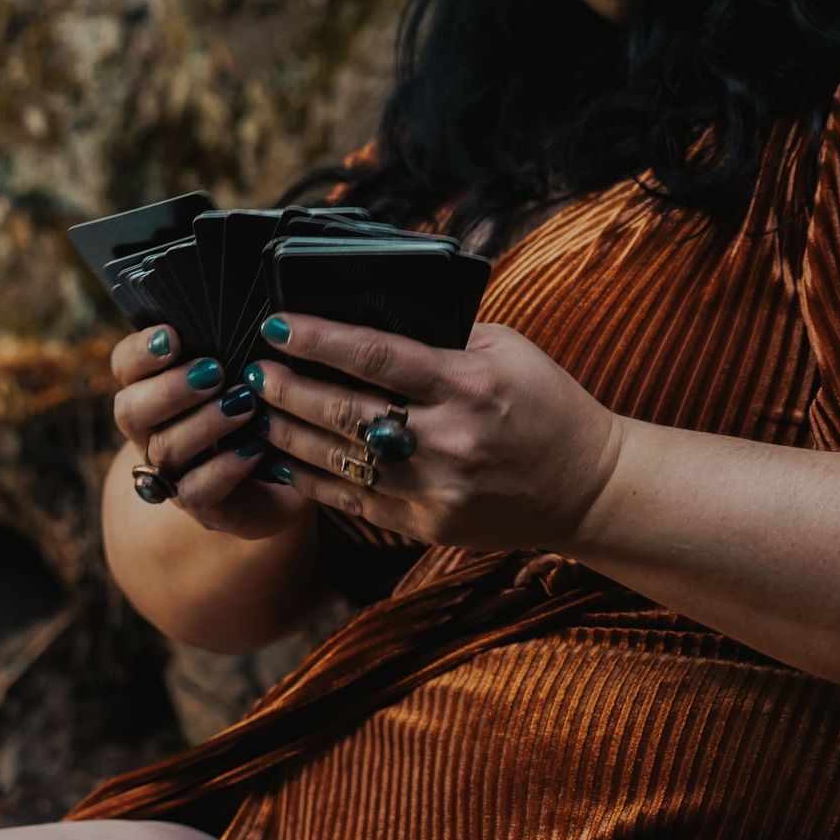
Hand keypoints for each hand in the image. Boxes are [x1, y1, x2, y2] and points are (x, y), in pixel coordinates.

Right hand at [110, 325, 310, 539]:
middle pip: (130, 411)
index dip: (140, 352)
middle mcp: (153, 433)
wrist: (287, 480)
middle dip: (169, 389)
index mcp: (154, 391)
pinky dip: (224, 468)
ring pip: (165, 450)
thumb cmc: (264, 410)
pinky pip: (198, 491)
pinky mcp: (203, 508)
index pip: (125, 366)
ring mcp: (173, 474)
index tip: (172, 336)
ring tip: (244, 404)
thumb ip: (237, 346)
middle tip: (213, 372)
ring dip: (203, 424)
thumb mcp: (250, 373)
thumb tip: (259, 313)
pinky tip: (253, 449)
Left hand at [239, 314, 625, 554]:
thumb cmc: (546, 403)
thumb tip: (370, 314)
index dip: (319, 339)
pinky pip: (352, 502)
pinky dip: (312, 479)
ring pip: (338, 461)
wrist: (587, 487)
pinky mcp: (426, 526)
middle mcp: (447, 439)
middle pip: (344, 410)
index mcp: (466, 384)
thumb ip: (442, 335)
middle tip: (252, 371)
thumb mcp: (506, 349)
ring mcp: (434, 489)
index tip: (277, 324)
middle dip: (287, 388)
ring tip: (257, 412)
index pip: (375, 355)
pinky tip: (285, 458)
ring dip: (288, 434)